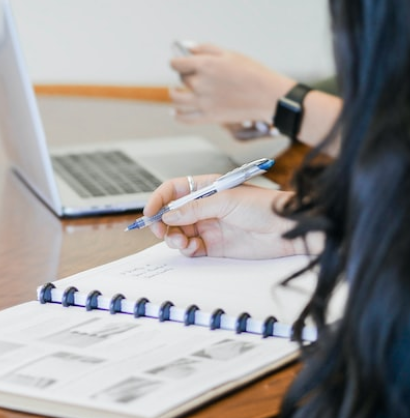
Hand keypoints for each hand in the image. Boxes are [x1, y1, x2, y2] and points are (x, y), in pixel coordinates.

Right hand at [144, 174, 302, 258]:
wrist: (288, 230)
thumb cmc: (264, 206)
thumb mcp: (226, 201)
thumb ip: (194, 209)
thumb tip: (168, 215)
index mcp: (206, 188)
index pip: (173, 190)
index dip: (159, 200)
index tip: (149, 213)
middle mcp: (204, 207)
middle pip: (171, 214)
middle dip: (162, 223)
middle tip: (160, 231)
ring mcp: (208, 226)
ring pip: (178, 232)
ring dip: (173, 238)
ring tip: (180, 241)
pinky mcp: (214, 246)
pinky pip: (190, 248)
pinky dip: (186, 249)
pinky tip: (192, 248)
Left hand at [169, 43, 295, 124]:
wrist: (269, 96)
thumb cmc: (253, 72)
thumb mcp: (230, 54)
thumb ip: (206, 49)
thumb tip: (188, 49)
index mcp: (205, 65)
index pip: (177, 63)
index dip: (177, 62)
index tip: (179, 62)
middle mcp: (200, 83)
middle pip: (181, 78)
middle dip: (185, 75)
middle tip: (193, 75)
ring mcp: (203, 102)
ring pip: (176, 99)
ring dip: (174, 94)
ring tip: (175, 91)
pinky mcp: (208, 116)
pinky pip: (185, 118)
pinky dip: (177, 115)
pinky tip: (175, 112)